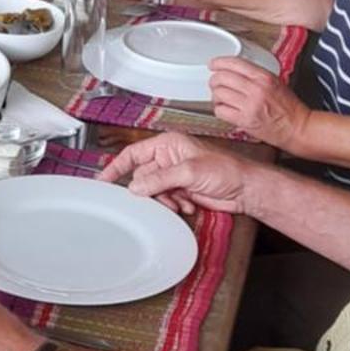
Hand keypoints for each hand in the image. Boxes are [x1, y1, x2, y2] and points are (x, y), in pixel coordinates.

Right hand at [98, 131, 256, 215]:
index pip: (133, 154)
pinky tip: (189, 205)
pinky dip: (174, 206)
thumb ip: (160, 179)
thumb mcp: (190, 172)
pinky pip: (166, 201)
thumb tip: (136, 186)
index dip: (117, 167)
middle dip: (150, 191)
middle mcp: (169, 158)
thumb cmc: (227, 170)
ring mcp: (175, 175)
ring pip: (154, 192)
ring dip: (165, 201)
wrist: (245, 189)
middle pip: (143, 177)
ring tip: (180, 202)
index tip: (103, 180)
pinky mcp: (182, 190)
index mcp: (168, 144)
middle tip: (159, 198)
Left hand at [208, 58, 311, 152]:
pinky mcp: (244, 120)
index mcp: (264, 77)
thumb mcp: (276, 82)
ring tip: (221, 98)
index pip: (234, 63)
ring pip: (219, 94)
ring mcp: (249, 105)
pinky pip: (220, 111)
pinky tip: (224, 109)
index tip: (213, 64)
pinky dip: (219, 109)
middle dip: (214, 80)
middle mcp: (255, 89)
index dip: (219, 62)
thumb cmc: (289, 107)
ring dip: (216, 95)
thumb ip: (256, 75)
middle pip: (222, 78)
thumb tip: (235, 70)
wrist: (297, 127)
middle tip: (215, 83)